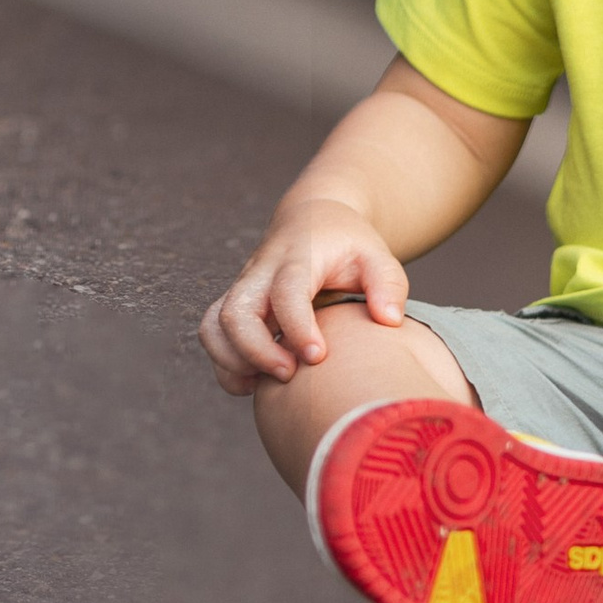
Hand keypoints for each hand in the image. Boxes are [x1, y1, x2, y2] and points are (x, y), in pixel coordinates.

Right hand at [198, 197, 412, 396]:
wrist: (312, 220)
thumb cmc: (347, 243)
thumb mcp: (377, 254)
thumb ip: (388, 285)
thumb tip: (389, 321)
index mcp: (297, 258)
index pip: (286, 292)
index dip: (297, 327)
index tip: (318, 357)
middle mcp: (260, 274)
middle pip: (236, 313)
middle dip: (257, 352)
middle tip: (291, 375)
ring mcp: (243, 290)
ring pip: (214, 328)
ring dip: (234, 362)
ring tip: (270, 382)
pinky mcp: (235, 305)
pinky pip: (213, 337)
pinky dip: (226, 366)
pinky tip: (257, 382)